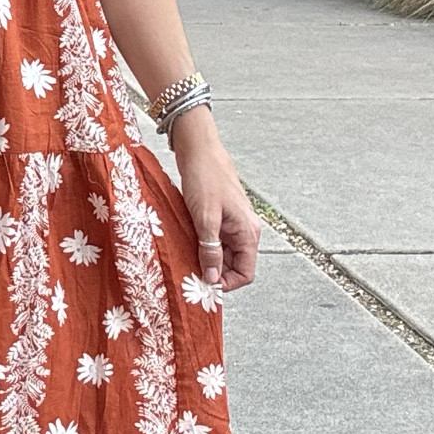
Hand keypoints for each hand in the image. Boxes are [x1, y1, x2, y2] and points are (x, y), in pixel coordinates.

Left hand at [168, 107, 259, 290]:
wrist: (198, 149)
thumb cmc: (205, 178)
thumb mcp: (205, 218)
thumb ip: (210, 250)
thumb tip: (213, 278)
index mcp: (248, 232)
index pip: (246, 273)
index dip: (226, 283)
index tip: (204, 285)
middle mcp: (244, 230)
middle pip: (233, 265)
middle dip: (214, 272)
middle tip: (190, 274)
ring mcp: (232, 223)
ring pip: (221, 253)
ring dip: (205, 259)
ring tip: (185, 258)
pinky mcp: (219, 216)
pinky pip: (213, 239)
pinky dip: (201, 245)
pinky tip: (185, 243)